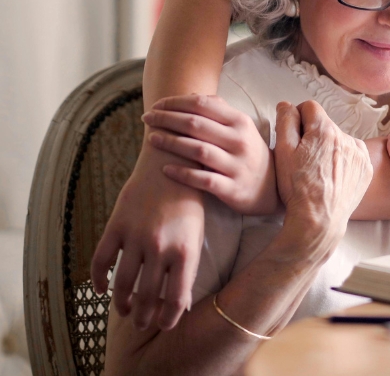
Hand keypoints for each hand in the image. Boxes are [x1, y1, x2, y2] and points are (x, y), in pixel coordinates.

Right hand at [90, 142, 204, 330]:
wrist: (172, 160)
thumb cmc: (189, 199)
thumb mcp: (196, 232)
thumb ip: (187, 267)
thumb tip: (179, 304)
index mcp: (185, 250)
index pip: (175, 298)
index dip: (168, 318)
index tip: (164, 324)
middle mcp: (160, 246)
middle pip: (147, 296)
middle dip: (144, 315)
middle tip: (142, 322)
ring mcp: (136, 236)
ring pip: (122, 284)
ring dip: (122, 303)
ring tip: (125, 310)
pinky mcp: (117, 225)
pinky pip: (101, 260)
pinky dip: (98, 280)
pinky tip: (101, 289)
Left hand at [142, 95, 277, 215]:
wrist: (271, 187)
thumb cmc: (248, 152)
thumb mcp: (241, 128)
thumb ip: (219, 111)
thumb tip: (192, 96)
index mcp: (240, 122)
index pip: (203, 105)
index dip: (176, 103)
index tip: (157, 105)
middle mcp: (239, 141)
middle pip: (196, 125)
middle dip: (167, 119)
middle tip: (146, 117)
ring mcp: (236, 165)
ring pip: (198, 150)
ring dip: (171, 143)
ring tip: (151, 139)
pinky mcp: (231, 188)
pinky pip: (203, 180)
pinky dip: (182, 174)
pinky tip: (164, 169)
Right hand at [274, 101, 372, 256]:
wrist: (319, 221)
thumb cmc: (297, 188)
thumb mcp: (282, 152)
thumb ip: (285, 121)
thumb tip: (287, 104)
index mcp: (324, 130)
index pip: (310, 107)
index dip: (298, 118)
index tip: (294, 136)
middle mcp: (346, 136)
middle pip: (325, 125)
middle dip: (313, 135)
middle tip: (304, 159)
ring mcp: (359, 153)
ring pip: (339, 139)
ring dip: (330, 147)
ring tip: (319, 170)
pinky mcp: (366, 168)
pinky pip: (353, 154)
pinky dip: (344, 160)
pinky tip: (333, 176)